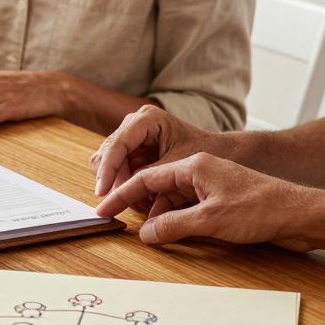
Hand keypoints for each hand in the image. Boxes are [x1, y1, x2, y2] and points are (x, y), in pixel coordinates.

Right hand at [90, 104, 216, 198]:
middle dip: (112, 181)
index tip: (102, 194)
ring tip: (139, 203)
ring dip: (118, 185)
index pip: (117, 145)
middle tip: (122, 205)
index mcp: (148, 119)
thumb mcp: (179, 165)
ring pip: (107, 163)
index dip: (108, 170)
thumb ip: (150, 176)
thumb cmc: (208, 153)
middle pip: (107, 154)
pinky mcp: (132, 149)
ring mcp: (131, 136)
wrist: (221, 152)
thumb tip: (123, 193)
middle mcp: (135, 123)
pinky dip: (124, 186)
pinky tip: (141, 199)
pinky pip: (117, 170)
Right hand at [95, 153, 314, 249]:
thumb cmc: (262, 208)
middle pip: (157, 187)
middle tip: (117, 222)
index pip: (146, 177)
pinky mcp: (222, 202)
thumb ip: (174, 226)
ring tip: (146, 236)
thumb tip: (147, 234)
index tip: (104, 209)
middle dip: (137, 205)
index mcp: (193, 165)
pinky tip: (171, 235)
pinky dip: (176, 221)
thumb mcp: (211, 220)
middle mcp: (200, 172)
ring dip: (159, 217)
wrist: (303, 214)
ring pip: (172, 200)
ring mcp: (211, 187)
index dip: (122, 194)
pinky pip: (188, 209)